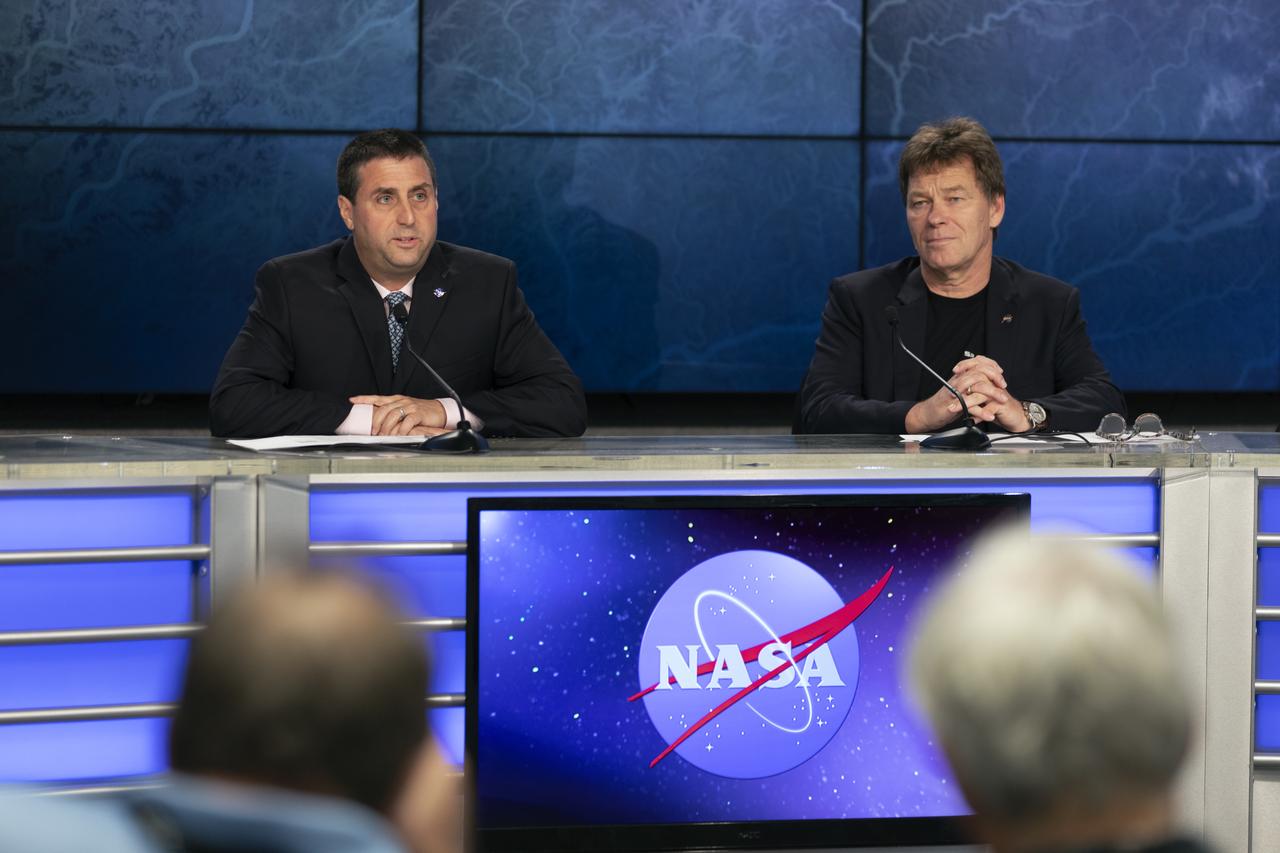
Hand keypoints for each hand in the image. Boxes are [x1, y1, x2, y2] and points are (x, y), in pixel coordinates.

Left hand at [350, 395, 447, 435]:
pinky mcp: (418, 414)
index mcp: (397, 399)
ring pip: (393, 415)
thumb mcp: (406, 409)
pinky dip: (401, 430)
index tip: (353, 400)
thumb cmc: (422, 412)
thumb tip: (380, 423)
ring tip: (384, 436)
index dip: (364, 399)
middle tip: (373, 432)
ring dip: (386, 427)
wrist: (439, 411)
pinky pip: (407, 422)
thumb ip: (394, 413)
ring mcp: (410, 406)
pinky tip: (399, 435)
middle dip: (376, 421)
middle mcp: (402, 401)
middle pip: (383, 409)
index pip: (377, 398)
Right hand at [905, 355, 1025, 432]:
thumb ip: (971, 383)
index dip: (991, 366)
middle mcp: (957, 381)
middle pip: (979, 372)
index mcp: (960, 376)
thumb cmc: (944, 403)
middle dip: (995, 378)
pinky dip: (982, 412)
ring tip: (1002, 400)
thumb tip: (986, 379)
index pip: (978, 363)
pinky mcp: (953, 405)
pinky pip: (970, 406)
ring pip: (976, 386)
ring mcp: (955, 392)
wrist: (927, 414)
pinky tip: (989, 416)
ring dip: (992, 393)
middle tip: (1003, 386)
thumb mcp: (959, 389)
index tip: (1000, 373)